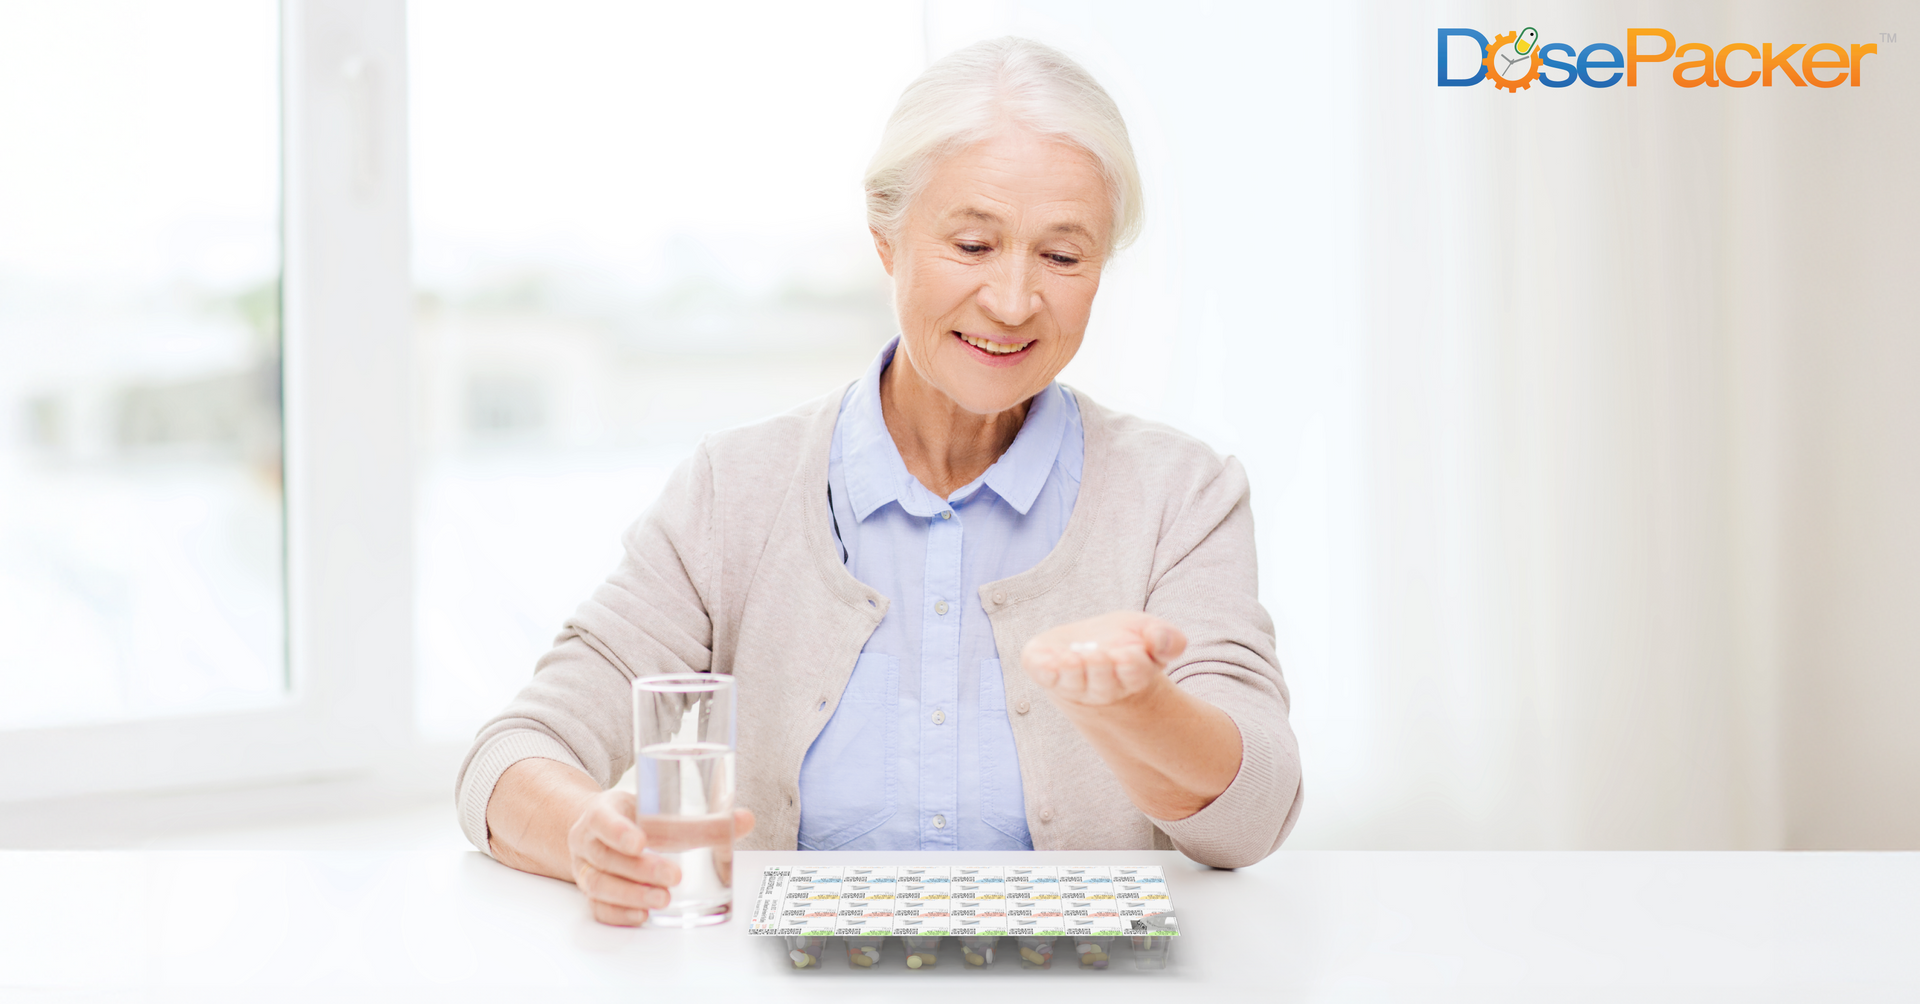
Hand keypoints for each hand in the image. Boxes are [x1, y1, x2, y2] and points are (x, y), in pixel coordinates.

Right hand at [565, 787, 756, 926]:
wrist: (599, 828)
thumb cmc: (636, 817)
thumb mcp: (659, 808)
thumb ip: (702, 818)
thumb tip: (745, 820)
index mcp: (603, 811)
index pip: (603, 819)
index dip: (618, 831)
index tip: (641, 842)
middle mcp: (588, 840)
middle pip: (607, 857)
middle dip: (641, 869)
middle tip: (674, 876)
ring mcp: (586, 868)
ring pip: (600, 884)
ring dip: (632, 894)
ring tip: (663, 899)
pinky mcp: (591, 892)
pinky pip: (598, 907)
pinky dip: (619, 913)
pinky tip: (643, 915)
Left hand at [1021, 611, 1187, 708]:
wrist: (1086, 648)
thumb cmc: (1122, 641)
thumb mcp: (1149, 631)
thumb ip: (1166, 638)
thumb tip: (1160, 640)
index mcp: (1130, 676)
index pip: (1135, 676)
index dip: (1132, 666)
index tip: (1130, 653)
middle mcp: (1101, 687)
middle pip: (1103, 684)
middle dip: (1100, 669)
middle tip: (1098, 655)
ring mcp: (1071, 683)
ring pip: (1073, 684)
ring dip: (1072, 672)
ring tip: (1071, 659)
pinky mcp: (1045, 671)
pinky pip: (1043, 675)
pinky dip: (1044, 669)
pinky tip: (1050, 661)